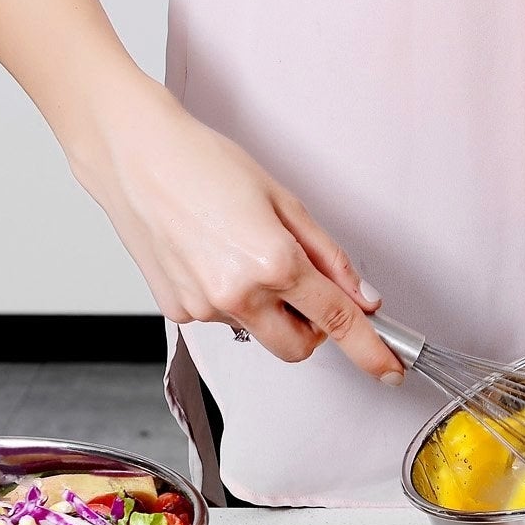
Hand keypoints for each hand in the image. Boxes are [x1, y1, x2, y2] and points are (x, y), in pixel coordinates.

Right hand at [73, 79, 401, 377]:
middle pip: (298, 348)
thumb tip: (363, 298)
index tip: (390, 370)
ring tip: (240, 251)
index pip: (338, 321)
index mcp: (273, 263)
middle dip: (312, 329)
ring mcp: (203, 307)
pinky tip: (211, 257)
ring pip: (258, 331)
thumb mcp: (285, 201)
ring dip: (267, 307)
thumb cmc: (204, 163)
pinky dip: (230, 298)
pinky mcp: (177, 310)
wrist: (134, 155)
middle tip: (305, 287)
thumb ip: (330, 257)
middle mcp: (238, 294)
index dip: (370, 350)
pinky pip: (222, 319)